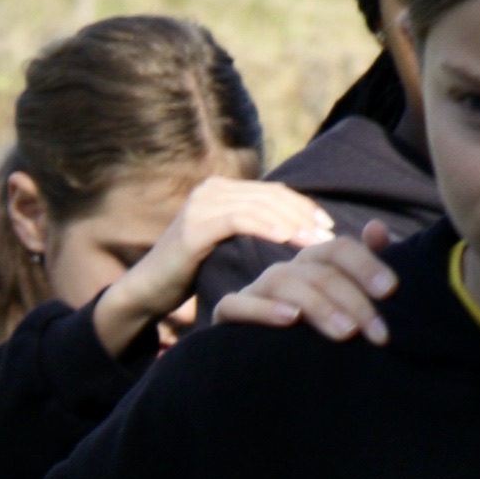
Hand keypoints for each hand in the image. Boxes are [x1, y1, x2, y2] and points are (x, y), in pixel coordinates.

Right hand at [90, 174, 333, 353]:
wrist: (149, 289)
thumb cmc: (191, 276)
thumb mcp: (227, 249)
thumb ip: (251, 235)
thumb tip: (294, 238)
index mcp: (223, 192)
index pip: (273, 192)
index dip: (303, 207)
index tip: (329, 228)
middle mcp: (212, 190)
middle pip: (270, 196)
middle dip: (304, 215)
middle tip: (330, 236)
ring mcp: (202, 203)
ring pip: (259, 205)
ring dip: (292, 222)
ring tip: (315, 242)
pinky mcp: (196, 223)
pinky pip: (239, 219)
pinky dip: (266, 227)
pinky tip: (287, 240)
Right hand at [210, 230, 396, 346]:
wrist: (260, 372)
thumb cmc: (312, 334)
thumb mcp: (344, 303)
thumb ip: (364, 267)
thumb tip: (378, 229)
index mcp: (311, 264)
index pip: (338, 249)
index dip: (366, 264)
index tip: (391, 291)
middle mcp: (285, 271)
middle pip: (318, 271)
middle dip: (353, 300)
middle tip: (378, 333)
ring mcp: (255, 291)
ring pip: (282, 282)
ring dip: (317, 305)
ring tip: (345, 333)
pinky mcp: (228, 315)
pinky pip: (237, 305)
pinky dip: (263, 310)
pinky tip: (291, 320)